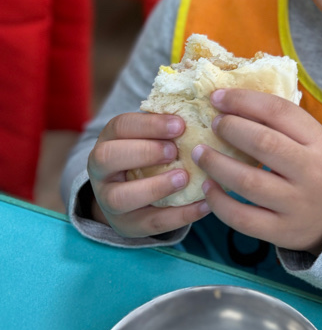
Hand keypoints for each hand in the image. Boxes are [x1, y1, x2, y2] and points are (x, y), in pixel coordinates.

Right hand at [87, 113, 210, 237]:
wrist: (130, 198)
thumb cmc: (150, 156)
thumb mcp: (151, 137)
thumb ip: (169, 125)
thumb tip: (211, 103)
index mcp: (109, 140)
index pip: (120, 126)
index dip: (149, 125)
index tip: (180, 124)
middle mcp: (101, 170)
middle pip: (107, 157)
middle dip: (144, 152)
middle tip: (175, 151)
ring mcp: (109, 201)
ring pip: (120, 197)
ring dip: (156, 187)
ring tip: (184, 178)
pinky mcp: (127, 226)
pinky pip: (150, 224)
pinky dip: (180, 215)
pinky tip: (205, 204)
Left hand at [193, 89, 321, 255]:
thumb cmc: (316, 167)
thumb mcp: (312, 139)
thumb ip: (280, 122)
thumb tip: (230, 100)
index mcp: (319, 141)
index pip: (279, 111)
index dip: (244, 101)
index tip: (218, 97)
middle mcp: (310, 171)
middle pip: (263, 144)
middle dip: (230, 129)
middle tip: (212, 124)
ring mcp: (296, 204)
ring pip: (247, 182)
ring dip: (216, 164)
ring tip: (199, 153)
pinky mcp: (281, 231)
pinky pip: (242, 217)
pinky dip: (219, 202)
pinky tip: (208, 187)